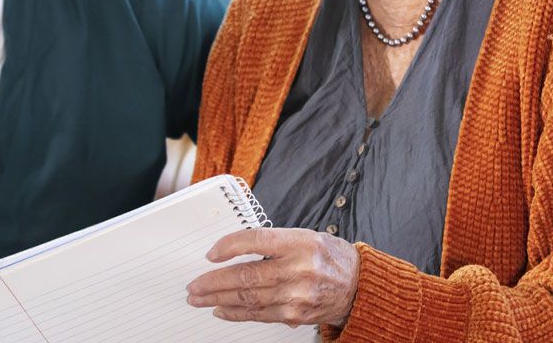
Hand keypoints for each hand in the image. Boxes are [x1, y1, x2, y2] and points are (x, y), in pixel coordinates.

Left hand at [185, 227, 359, 327]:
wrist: (358, 285)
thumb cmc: (329, 256)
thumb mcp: (305, 235)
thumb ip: (272, 241)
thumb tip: (232, 248)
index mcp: (300, 242)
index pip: (256, 241)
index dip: (229, 246)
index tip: (211, 253)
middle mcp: (299, 269)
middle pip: (247, 275)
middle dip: (214, 281)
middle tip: (194, 284)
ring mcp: (297, 295)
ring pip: (248, 298)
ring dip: (218, 299)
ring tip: (199, 298)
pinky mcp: (295, 315)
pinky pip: (258, 315)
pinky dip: (236, 313)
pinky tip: (221, 310)